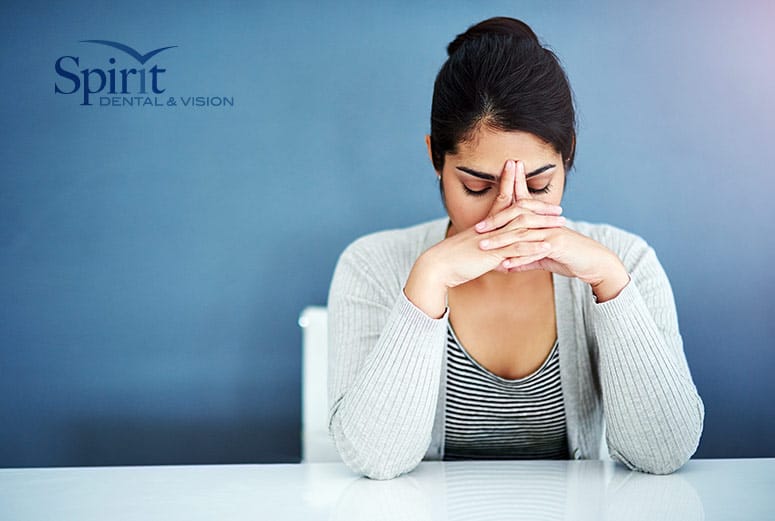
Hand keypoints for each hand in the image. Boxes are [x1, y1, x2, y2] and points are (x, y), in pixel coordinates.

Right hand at [420, 160, 564, 287]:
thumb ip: (486, 251)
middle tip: (558, 208)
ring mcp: (492, 240)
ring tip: (561, 223)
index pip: (503, 200)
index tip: (526, 179)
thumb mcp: (471, 251)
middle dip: (540, 208)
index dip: (514, 187)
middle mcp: (490, 229)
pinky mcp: (492, 254)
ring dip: (543, 225)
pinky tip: (547, 245)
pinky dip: (533, 246)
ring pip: (522, 227)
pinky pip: (516, 248)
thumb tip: (496, 256)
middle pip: (519, 210)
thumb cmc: (451, 261)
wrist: (436, 267)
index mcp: (485, 225)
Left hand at [476, 161, 630, 301]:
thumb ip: (525, 259)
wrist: (595, 264)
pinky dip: (519, 258)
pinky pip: (535, 251)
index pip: (518, 211)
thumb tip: (507, 264)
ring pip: (522, 234)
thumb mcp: (544, 258)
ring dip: (502, 240)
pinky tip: (505, 265)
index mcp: (542, 222)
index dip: (498, 214)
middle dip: (495, 222)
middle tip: (476, 228)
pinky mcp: (559, 245)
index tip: (480, 222)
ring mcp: (552, 232)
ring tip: (484, 246)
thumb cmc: (570, 259)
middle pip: (516, 217)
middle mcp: (546, 223)